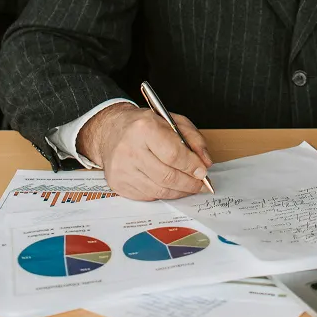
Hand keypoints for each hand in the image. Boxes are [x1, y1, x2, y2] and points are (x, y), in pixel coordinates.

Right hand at [78, 103, 212, 200]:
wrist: (111, 130)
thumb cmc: (144, 125)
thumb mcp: (172, 120)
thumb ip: (193, 139)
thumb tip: (205, 163)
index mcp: (144, 128)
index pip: (173, 154)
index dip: (192, 166)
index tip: (203, 171)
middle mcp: (130, 149)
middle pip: (167, 176)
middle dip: (189, 183)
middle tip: (200, 184)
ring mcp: (122, 169)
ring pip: (158, 190)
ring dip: (179, 192)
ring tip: (189, 187)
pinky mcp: (118, 184)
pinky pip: (148, 196)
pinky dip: (163, 194)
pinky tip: (170, 187)